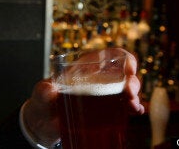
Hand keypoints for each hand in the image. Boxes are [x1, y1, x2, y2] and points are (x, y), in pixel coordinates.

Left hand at [22, 48, 144, 146]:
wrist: (43, 123)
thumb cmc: (43, 102)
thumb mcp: (41, 94)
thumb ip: (44, 90)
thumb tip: (49, 88)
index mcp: (84, 68)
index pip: (108, 55)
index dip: (122, 57)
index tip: (129, 68)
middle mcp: (97, 79)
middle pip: (122, 73)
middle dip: (132, 81)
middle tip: (130, 93)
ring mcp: (103, 95)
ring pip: (127, 89)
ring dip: (135, 96)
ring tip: (133, 106)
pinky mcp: (105, 110)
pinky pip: (124, 106)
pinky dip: (134, 107)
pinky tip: (137, 111)